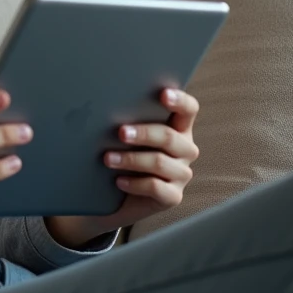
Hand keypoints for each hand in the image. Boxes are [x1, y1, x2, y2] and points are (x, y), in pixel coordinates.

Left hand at [47, 87, 199, 247]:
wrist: (113, 197)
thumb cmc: (120, 155)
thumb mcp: (124, 136)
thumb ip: (127, 120)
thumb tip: (105, 106)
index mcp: (177, 128)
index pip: (188, 109)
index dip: (180, 101)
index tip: (163, 94)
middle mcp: (184, 149)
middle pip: (169, 136)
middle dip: (143, 133)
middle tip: (120, 133)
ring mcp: (181, 174)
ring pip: (160, 162)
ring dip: (131, 159)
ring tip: (107, 158)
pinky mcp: (173, 196)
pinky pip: (155, 187)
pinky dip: (135, 183)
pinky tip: (118, 181)